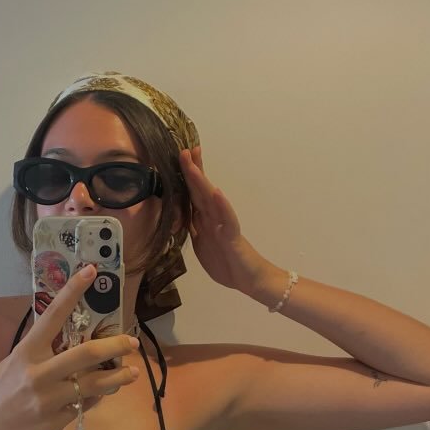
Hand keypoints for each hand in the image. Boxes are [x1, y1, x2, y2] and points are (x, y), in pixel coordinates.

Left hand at [180, 146, 275, 298]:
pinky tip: (217, 193)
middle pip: (201, 190)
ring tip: (195, 164)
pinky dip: (222, 206)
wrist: (248, 279)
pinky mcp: (232, 237)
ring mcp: (224, 225)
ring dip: (202, 181)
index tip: (182, 157)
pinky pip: (227, 219)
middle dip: (193, 170)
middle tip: (186, 149)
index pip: (194, 194)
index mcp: (205, 220)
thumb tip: (182, 213)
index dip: (188, 176)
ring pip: (211, 200)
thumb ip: (194, 227)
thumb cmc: (226, 262)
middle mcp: (214, 218)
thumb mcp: (202, 244)